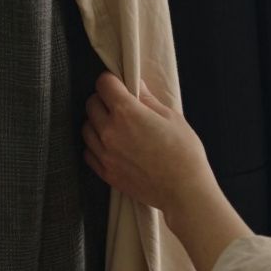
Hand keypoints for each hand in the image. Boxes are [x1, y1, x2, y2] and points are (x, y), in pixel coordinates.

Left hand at [83, 73, 219, 223]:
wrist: (184, 190)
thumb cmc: (183, 151)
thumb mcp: (171, 117)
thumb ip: (148, 100)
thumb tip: (136, 85)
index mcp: (126, 112)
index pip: (103, 84)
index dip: (111, 80)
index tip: (118, 84)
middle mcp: (109, 131)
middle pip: (91, 104)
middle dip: (103, 99)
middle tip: (119, 104)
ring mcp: (105, 154)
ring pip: (86, 128)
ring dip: (97, 122)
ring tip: (114, 126)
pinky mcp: (106, 173)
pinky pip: (88, 152)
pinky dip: (95, 145)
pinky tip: (111, 145)